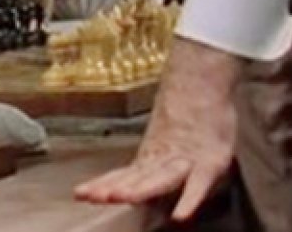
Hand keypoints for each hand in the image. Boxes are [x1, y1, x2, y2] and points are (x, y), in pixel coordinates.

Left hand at [75, 37, 239, 219]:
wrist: (202, 76)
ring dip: (142, 188)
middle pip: (138, 177)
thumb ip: (150, 156)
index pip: (124, 174)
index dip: (103, 184)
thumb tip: (126, 165)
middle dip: (116, 188)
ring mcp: (187, 158)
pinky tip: (181, 215)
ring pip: (162, 177)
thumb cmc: (188, 106)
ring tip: (123, 197)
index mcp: (153, 154)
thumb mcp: (165, 134)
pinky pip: (200, 183)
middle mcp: (165, 158)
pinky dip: (190, 199)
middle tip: (93, 195)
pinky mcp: (210, 160)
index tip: (80, 193)